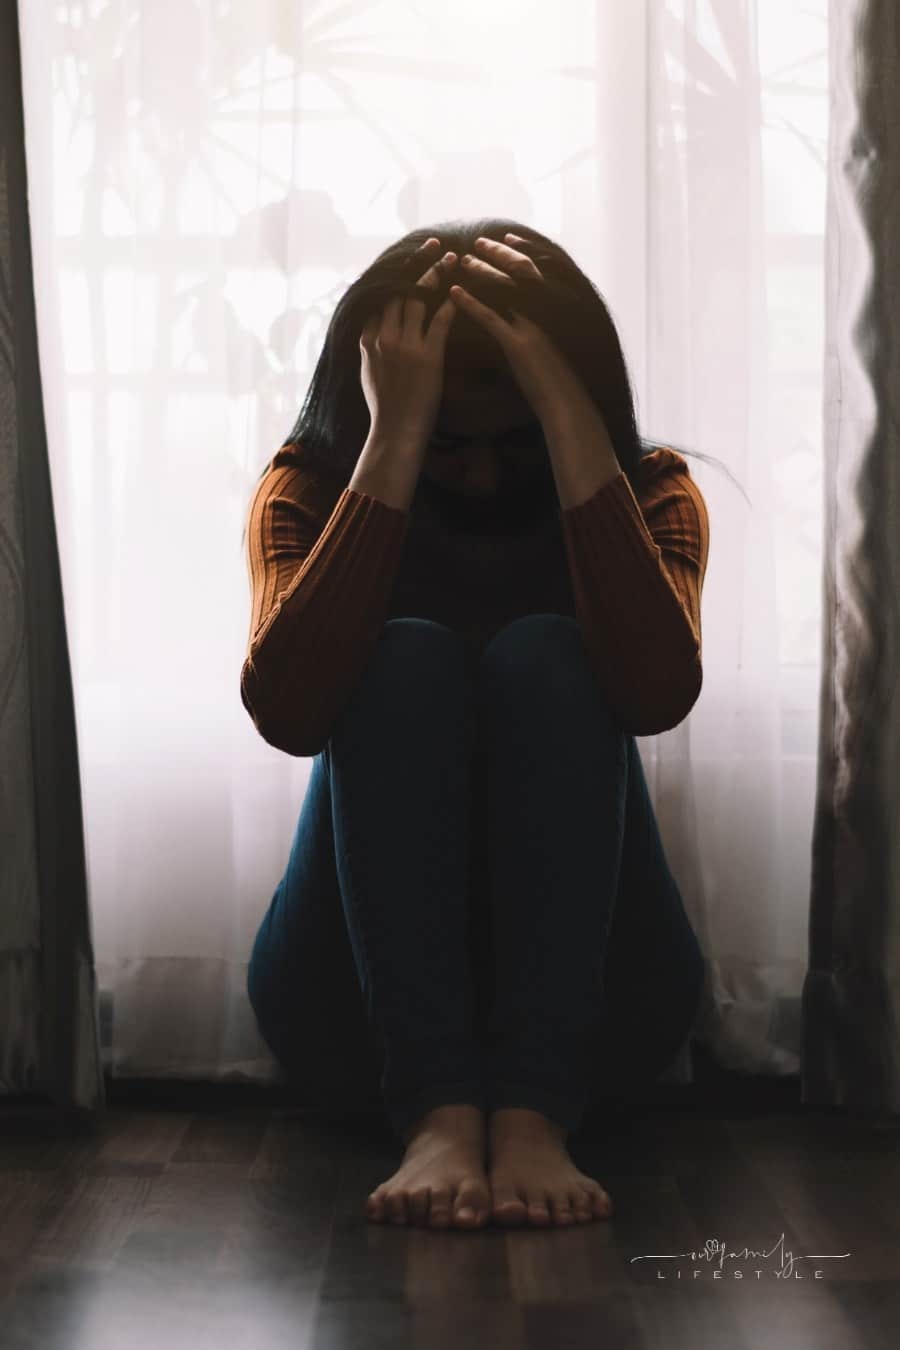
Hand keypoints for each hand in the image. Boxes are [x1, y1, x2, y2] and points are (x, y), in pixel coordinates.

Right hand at [359, 238, 458, 445]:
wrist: (394, 434)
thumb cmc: (385, 409)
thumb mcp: (368, 373)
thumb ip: (370, 348)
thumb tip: (369, 333)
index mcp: (367, 339)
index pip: (379, 295)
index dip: (395, 272)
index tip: (407, 256)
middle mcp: (383, 337)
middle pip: (399, 288)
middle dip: (416, 262)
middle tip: (432, 242)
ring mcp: (404, 346)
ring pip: (419, 298)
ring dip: (437, 273)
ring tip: (452, 256)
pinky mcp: (427, 357)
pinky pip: (440, 321)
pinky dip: (452, 302)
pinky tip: (463, 288)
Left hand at [448, 233, 585, 421]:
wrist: (565, 404)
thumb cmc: (556, 381)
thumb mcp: (550, 345)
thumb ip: (539, 326)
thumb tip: (525, 317)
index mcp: (553, 310)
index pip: (536, 271)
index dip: (520, 251)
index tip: (505, 238)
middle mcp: (544, 313)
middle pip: (519, 271)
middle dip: (498, 253)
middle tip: (478, 242)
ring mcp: (532, 327)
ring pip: (504, 289)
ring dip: (481, 272)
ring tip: (462, 261)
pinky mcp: (518, 346)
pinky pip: (491, 318)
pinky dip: (470, 303)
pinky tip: (454, 293)